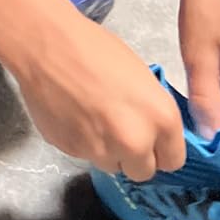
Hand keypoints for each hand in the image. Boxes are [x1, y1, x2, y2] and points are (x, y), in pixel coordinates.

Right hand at [12, 14, 185, 179]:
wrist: (46, 46)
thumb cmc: (93, 48)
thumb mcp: (141, 77)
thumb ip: (151, 113)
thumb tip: (151, 132)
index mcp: (161, 119)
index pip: (173, 160)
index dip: (161, 150)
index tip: (152, 142)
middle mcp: (135, 142)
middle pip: (143, 172)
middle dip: (133, 156)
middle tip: (120, 130)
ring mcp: (101, 150)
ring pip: (111, 165)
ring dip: (106, 150)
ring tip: (91, 118)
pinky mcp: (71, 151)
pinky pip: (83, 155)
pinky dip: (80, 142)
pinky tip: (72, 114)